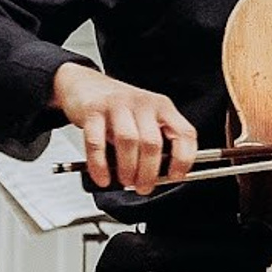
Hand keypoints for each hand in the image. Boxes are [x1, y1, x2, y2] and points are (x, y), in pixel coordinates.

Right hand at [51, 63, 196, 195]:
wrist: (85, 84)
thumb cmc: (118, 107)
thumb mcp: (144, 118)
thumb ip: (154, 141)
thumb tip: (159, 176)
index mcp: (163, 107)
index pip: (185, 133)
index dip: (184, 158)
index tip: (175, 176)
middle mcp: (144, 104)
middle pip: (153, 142)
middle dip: (149, 172)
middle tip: (144, 187)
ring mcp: (118, 105)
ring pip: (128, 141)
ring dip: (128, 168)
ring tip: (126, 182)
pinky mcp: (93, 111)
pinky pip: (96, 142)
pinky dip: (100, 164)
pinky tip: (103, 177)